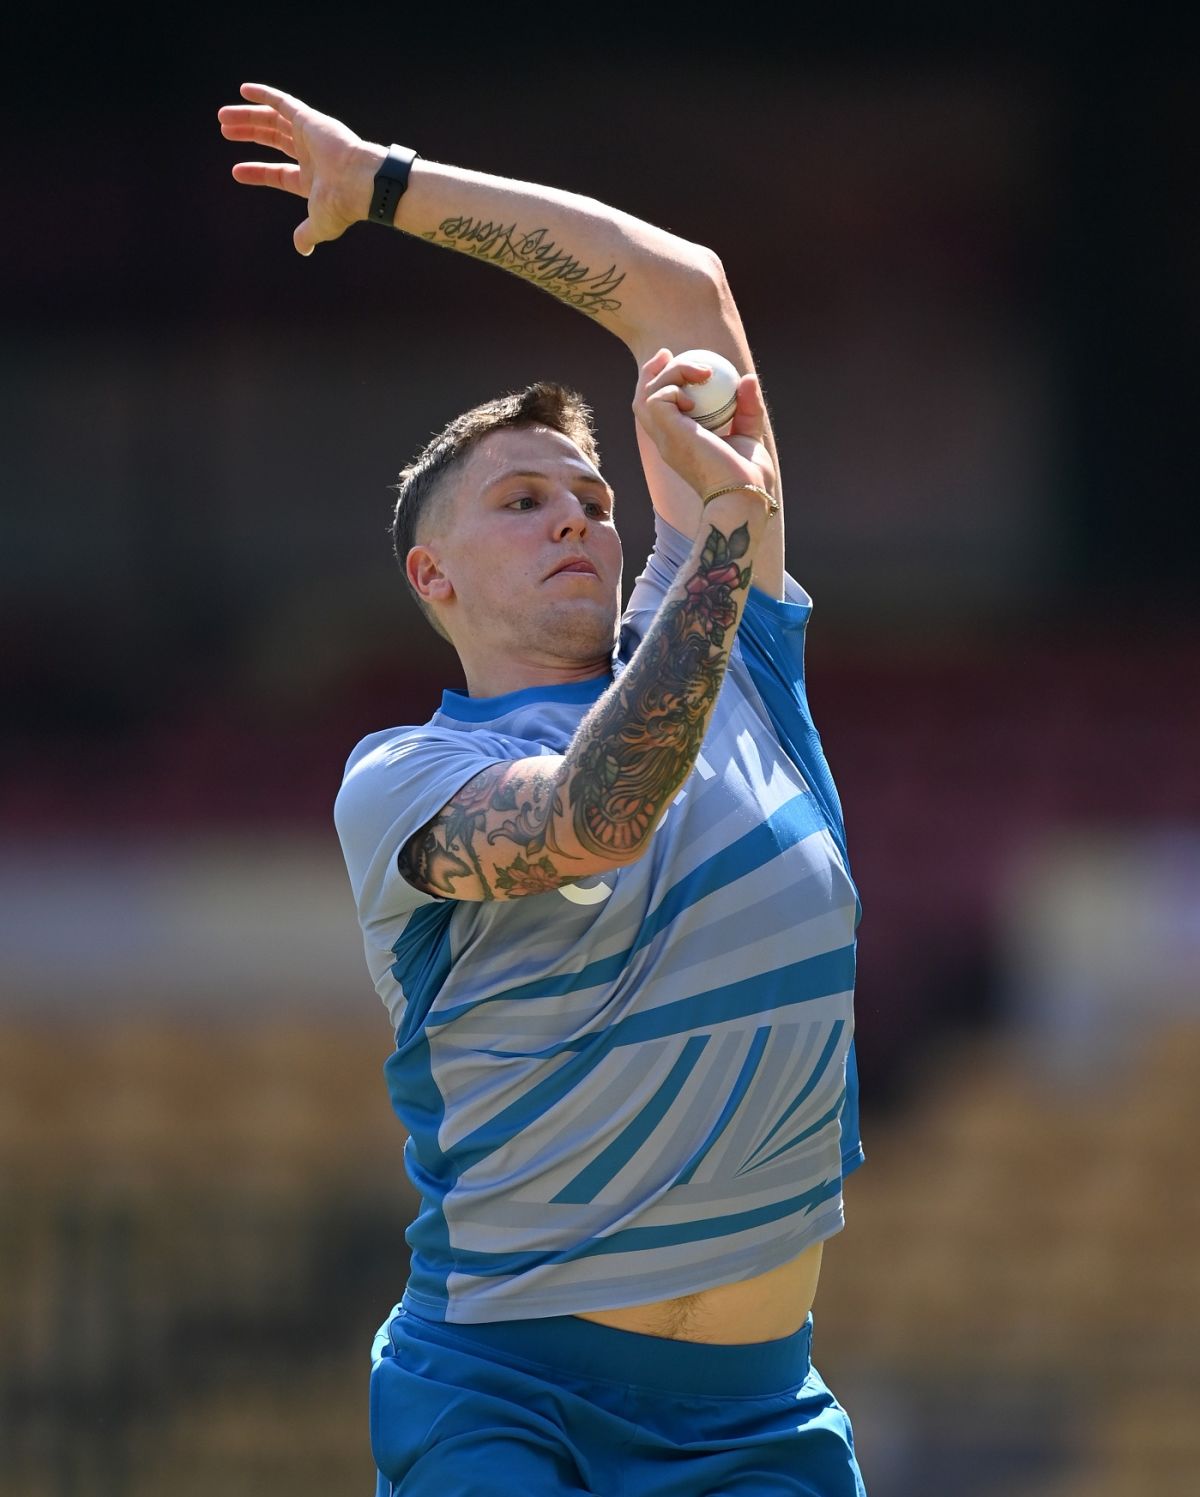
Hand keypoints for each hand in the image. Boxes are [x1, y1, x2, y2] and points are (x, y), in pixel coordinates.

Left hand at [217, 83, 385, 255]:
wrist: (360, 183)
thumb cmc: (342, 205)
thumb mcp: (320, 224)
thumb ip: (308, 234)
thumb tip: (302, 249)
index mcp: (312, 178)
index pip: (278, 172)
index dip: (257, 172)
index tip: (236, 171)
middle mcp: (311, 154)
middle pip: (274, 138)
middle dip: (249, 133)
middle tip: (225, 131)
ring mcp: (310, 135)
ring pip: (274, 120)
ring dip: (248, 116)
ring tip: (222, 117)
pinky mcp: (309, 119)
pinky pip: (283, 103)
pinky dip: (264, 95)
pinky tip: (243, 91)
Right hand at [632, 349, 775, 504]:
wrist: (744, 493)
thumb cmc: (748, 476)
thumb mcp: (749, 434)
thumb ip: (747, 408)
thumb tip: (747, 379)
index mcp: (679, 444)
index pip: (657, 412)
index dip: (660, 384)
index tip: (674, 361)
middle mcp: (665, 441)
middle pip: (642, 401)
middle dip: (649, 373)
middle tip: (668, 354)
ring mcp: (664, 438)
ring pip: (647, 394)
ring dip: (671, 373)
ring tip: (703, 371)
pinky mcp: (668, 433)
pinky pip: (659, 396)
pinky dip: (677, 385)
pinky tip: (700, 390)